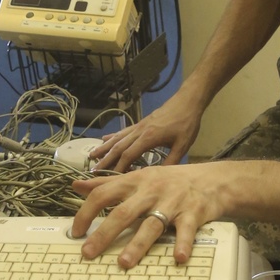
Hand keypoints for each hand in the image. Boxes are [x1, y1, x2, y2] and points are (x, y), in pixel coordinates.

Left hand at [71, 162, 225, 267]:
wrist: (213, 179)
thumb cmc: (170, 181)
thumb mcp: (138, 177)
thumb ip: (107, 183)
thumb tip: (76, 185)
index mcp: (135, 182)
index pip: (103, 194)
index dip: (86, 212)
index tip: (75, 232)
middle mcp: (151, 192)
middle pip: (123, 212)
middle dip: (104, 234)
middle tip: (88, 253)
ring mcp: (172, 203)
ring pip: (151, 225)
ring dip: (137, 245)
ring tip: (124, 263)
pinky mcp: (193, 214)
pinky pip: (186, 231)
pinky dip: (182, 244)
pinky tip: (178, 258)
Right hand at [89, 85, 204, 171]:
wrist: (188, 100)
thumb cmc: (187, 123)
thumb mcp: (183, 144)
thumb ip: (171, 160)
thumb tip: (160, 177)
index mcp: (149, 138)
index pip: (128, 155)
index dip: (118, 167)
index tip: (109, 178)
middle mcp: (139, 131)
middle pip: (118, 147)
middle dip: (105, 160)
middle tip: (92, 171)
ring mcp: (139, 126)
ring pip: (118, 138)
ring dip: (104, 148)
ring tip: (91, 156)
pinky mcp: (141, 122)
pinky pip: (123, 131)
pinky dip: (113, 136)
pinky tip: (105, 139)